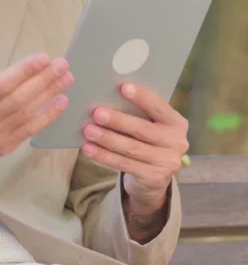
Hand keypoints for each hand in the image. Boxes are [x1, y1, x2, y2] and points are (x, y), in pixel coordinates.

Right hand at [0, 41, 73, 186]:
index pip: (3, 84)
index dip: (25, 71)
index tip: (43, 58)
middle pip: (21, 97)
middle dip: (44, 80)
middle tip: (63, 64)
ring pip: (29, 112)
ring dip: (50, 94)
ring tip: (67, 78)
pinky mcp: (6, 146)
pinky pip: (31, 130)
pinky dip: (48, 116)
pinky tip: (61, 102)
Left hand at [82, 83, 188, 209]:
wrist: (155, 177)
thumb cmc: (148, 142)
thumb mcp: (152, 126)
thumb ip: (139, 114)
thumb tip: (108, 98)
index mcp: (177, 123)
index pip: (159, 107)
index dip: (142, 97)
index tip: (123, 87)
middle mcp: (177, 142)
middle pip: (142, 130)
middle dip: (118, 121)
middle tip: (97, 113)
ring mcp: (167, 162)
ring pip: (132, 148)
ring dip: (107, 139)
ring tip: (88, 131)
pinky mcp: (154, 178)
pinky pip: (125, 164)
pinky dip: (105, 156)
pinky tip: (89, 149)